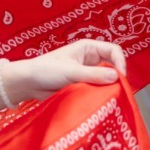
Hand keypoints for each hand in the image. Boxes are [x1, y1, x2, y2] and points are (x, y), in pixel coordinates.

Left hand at [7, 39, 126, 102]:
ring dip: (108, 87)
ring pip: (105, 79)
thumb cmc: (47, 70)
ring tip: (110, 98)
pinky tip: (101, 101)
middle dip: (116, 77)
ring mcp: (86, 72)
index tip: (121, 78)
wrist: (29, 82)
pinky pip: (97, 88)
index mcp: (88, 48)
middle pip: (112, 65)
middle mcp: (90, 59)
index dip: (120, 62)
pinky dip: (100, 94)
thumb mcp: (72, 71)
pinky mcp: (82, 84)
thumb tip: (116, 77)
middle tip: (118, 91)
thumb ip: (93, 75)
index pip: (113, 50)